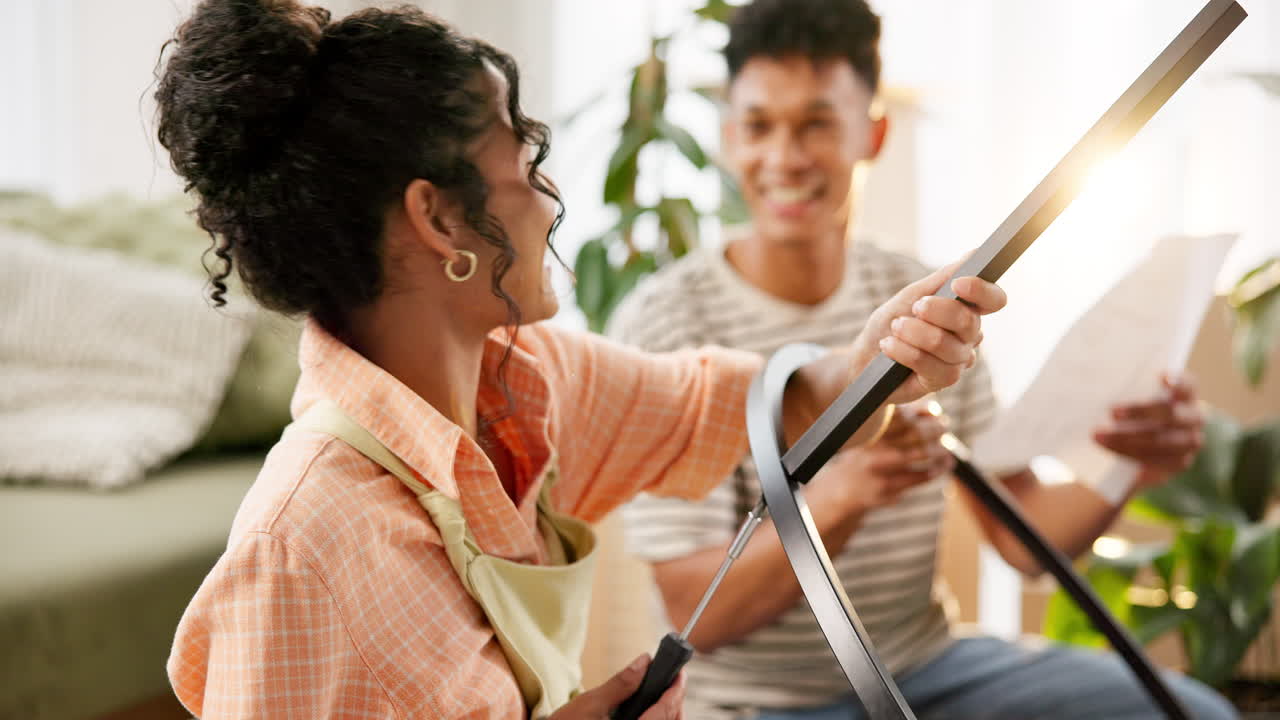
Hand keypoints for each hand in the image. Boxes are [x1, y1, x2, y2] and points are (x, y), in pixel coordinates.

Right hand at [548, 655, 684, 719]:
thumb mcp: (591, 704)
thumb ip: (621, 684)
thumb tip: (644, 661)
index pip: (665, 711)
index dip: (676, 690)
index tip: (680, 672)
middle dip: (675, 700)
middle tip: (672, 678)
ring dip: (667, 711)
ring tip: (662, 691)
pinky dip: (656, 719)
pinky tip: (650, 709)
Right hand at [810, 403, 955, 512]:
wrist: (842, 489)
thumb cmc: (866, 456)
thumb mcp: (874, 436)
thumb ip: (900, 420)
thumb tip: (934, 410)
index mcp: (870, 429)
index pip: (904, 414)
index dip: (926, 413)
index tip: (939, 416)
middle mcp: (872, 447)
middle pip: (914, 433)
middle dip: (936, 430)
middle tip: (945, 430)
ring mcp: (879, 469)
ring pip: (919, 455)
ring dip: (939, 451)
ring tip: (947, 450)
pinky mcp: (886, 488)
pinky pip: (919, 477)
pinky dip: (936, 470)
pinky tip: (944, 466)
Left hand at [852, 261, 1005, 403]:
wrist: (865, 358)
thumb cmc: (890, 324)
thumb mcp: (910, 296)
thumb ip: (942, 279)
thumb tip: (975, 254)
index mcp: (966, 310)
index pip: (993, 299)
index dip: (982, 290)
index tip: (958, 284)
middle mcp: (968, 335)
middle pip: (969, 321)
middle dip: (937, 311)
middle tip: (914, 307)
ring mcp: (958, 359)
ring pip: (948, 345)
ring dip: (915, 333)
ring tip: (894, 328)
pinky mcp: (943, 380)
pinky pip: (934, 366)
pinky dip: (906, 352)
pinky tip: (889, 346)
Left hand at [1092, 373, 1203, 489]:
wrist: (1139, 443)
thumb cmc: (1133, 410)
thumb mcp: (1132, 396)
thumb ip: (1128, 389)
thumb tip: (1099, 381)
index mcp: (1186, 394)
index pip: (1187, 385)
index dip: (1178, 381)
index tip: (1161, 377)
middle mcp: (1194, 417)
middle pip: (1171, 414)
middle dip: (1140, 412)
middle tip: (1111, 412)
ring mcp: (1190, 441)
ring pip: (1161, 440)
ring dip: (1127, 439)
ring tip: (1099, 437)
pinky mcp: (1180, 462)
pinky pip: (1156, 460)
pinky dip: (1130, 455)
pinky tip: (1112, 450)